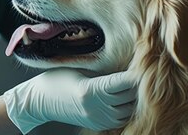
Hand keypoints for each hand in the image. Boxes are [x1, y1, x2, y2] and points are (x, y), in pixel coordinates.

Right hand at [3, 68, 136, 133]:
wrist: (39, 101)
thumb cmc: (56, 78)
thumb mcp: (78, 68)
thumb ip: (103, 69)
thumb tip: (128, 63)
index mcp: (90, 90)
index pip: (123, 82)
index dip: (136, 73)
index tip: (147, 62)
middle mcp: (95, 107)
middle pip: (129, 96)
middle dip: (140, 84)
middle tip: (148, 69)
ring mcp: (97, 118)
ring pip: (129, 109)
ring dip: (136, 97)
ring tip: (141, 82)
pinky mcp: (98, 125)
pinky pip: (122, 118)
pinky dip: (129, 107)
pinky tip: (130, 96)